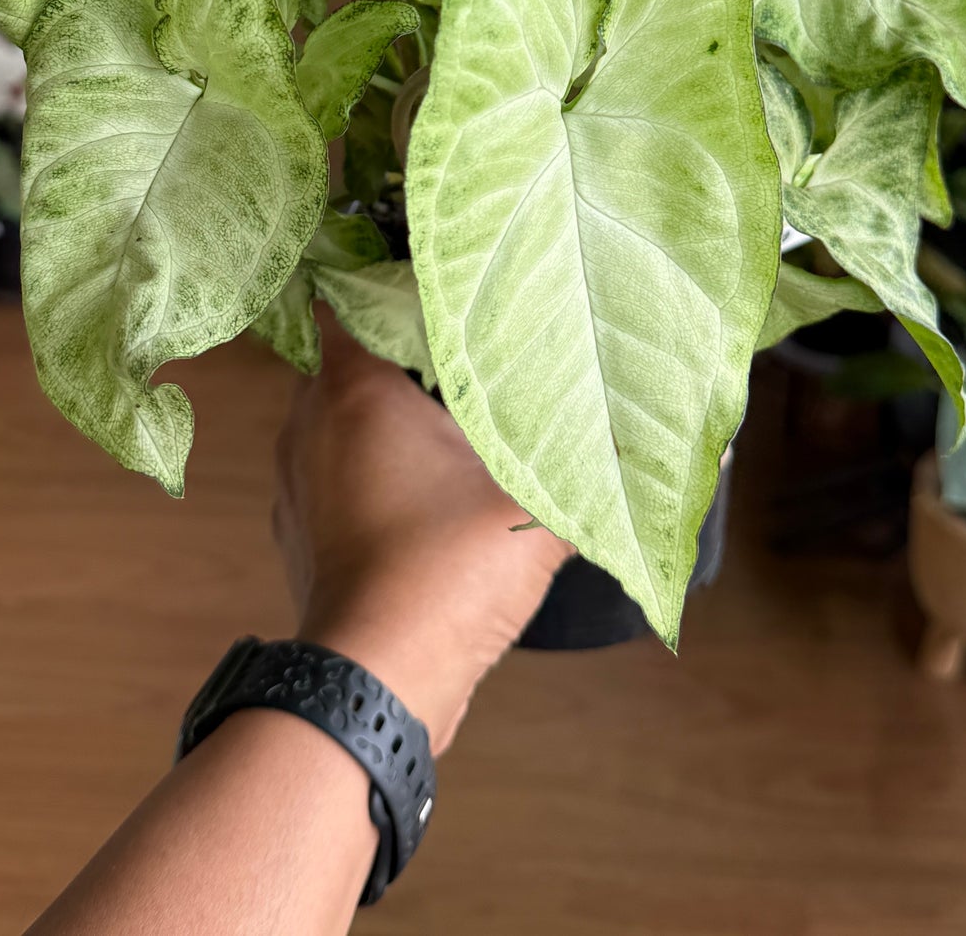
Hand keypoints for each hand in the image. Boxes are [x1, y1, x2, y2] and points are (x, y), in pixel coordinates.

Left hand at [272, 311, 569, 750]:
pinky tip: (417, 494)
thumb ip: (593, 469)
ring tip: (445, 427)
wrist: (373, 684)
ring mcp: (295, 481)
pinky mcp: (298, 533)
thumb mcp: (534, 511)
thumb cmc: (446, 573)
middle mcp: (307, 422)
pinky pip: (329, 478)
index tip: (437, 287)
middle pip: (346, 359)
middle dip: (397, 356)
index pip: (350, 297)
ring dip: (380, 422)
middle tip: (459, 358)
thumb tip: (670, 443)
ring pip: (334, 422)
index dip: (388, 282)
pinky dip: (363, 475)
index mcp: (355, 388)